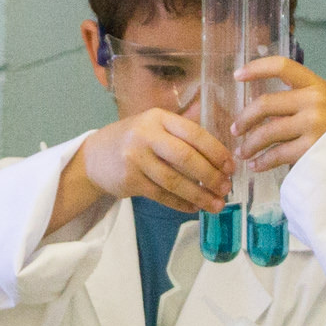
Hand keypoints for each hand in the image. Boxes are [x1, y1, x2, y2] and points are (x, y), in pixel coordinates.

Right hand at [53, 108, 231, 229]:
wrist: (94, 156)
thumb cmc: (134, 140)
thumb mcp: (155, 126)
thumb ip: (183, 134)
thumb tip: (223, 155)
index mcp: (159, 118)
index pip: (194, 133)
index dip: (216, 151)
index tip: (231, 167)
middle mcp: (146, 135)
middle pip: (185, 158)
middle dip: (210, 176)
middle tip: (226, 188)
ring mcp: (135, 158)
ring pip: (174, 181)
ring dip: (199, 195)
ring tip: (216, 205)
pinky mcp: (129, 180)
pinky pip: (161, 195)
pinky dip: (180, 204)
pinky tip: (193, 208)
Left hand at [232, 58, 325, 171]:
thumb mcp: (324, 101)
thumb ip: (296, 100)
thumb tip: (257, 112)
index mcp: (315, 83)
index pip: (281, 66)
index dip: (256, 68)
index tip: (237, 75)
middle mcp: (313, 100)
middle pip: (265, 104)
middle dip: (244, 119)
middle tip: (235, 130)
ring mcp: (313, 124)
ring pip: (267, 132)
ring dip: (249, 144)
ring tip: (242, 151)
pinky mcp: (311, 148)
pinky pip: (276, 154)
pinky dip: (262, 161)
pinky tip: (256, 164)